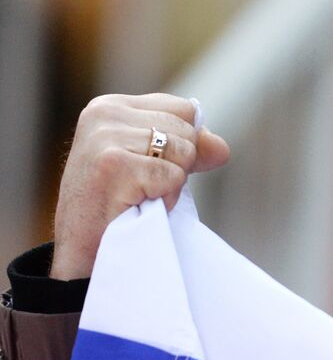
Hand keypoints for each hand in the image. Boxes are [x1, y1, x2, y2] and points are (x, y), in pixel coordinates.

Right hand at [50, 94, 229, 279]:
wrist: (84, 253)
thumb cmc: (116, 207)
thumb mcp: (151, 165)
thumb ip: (187, 148)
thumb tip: (221, 147)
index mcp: (111, 106)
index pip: (184, 109)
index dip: (186, 143)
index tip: (156, 167)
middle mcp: (105, 114)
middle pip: (188, 130)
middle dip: (179, 165)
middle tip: (143, 187)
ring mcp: (107, 137)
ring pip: (185, 153)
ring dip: (171, 184)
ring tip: (138, 196)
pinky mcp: (115, 165)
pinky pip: (174, 177)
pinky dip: (165, 198)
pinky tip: (136, 205)